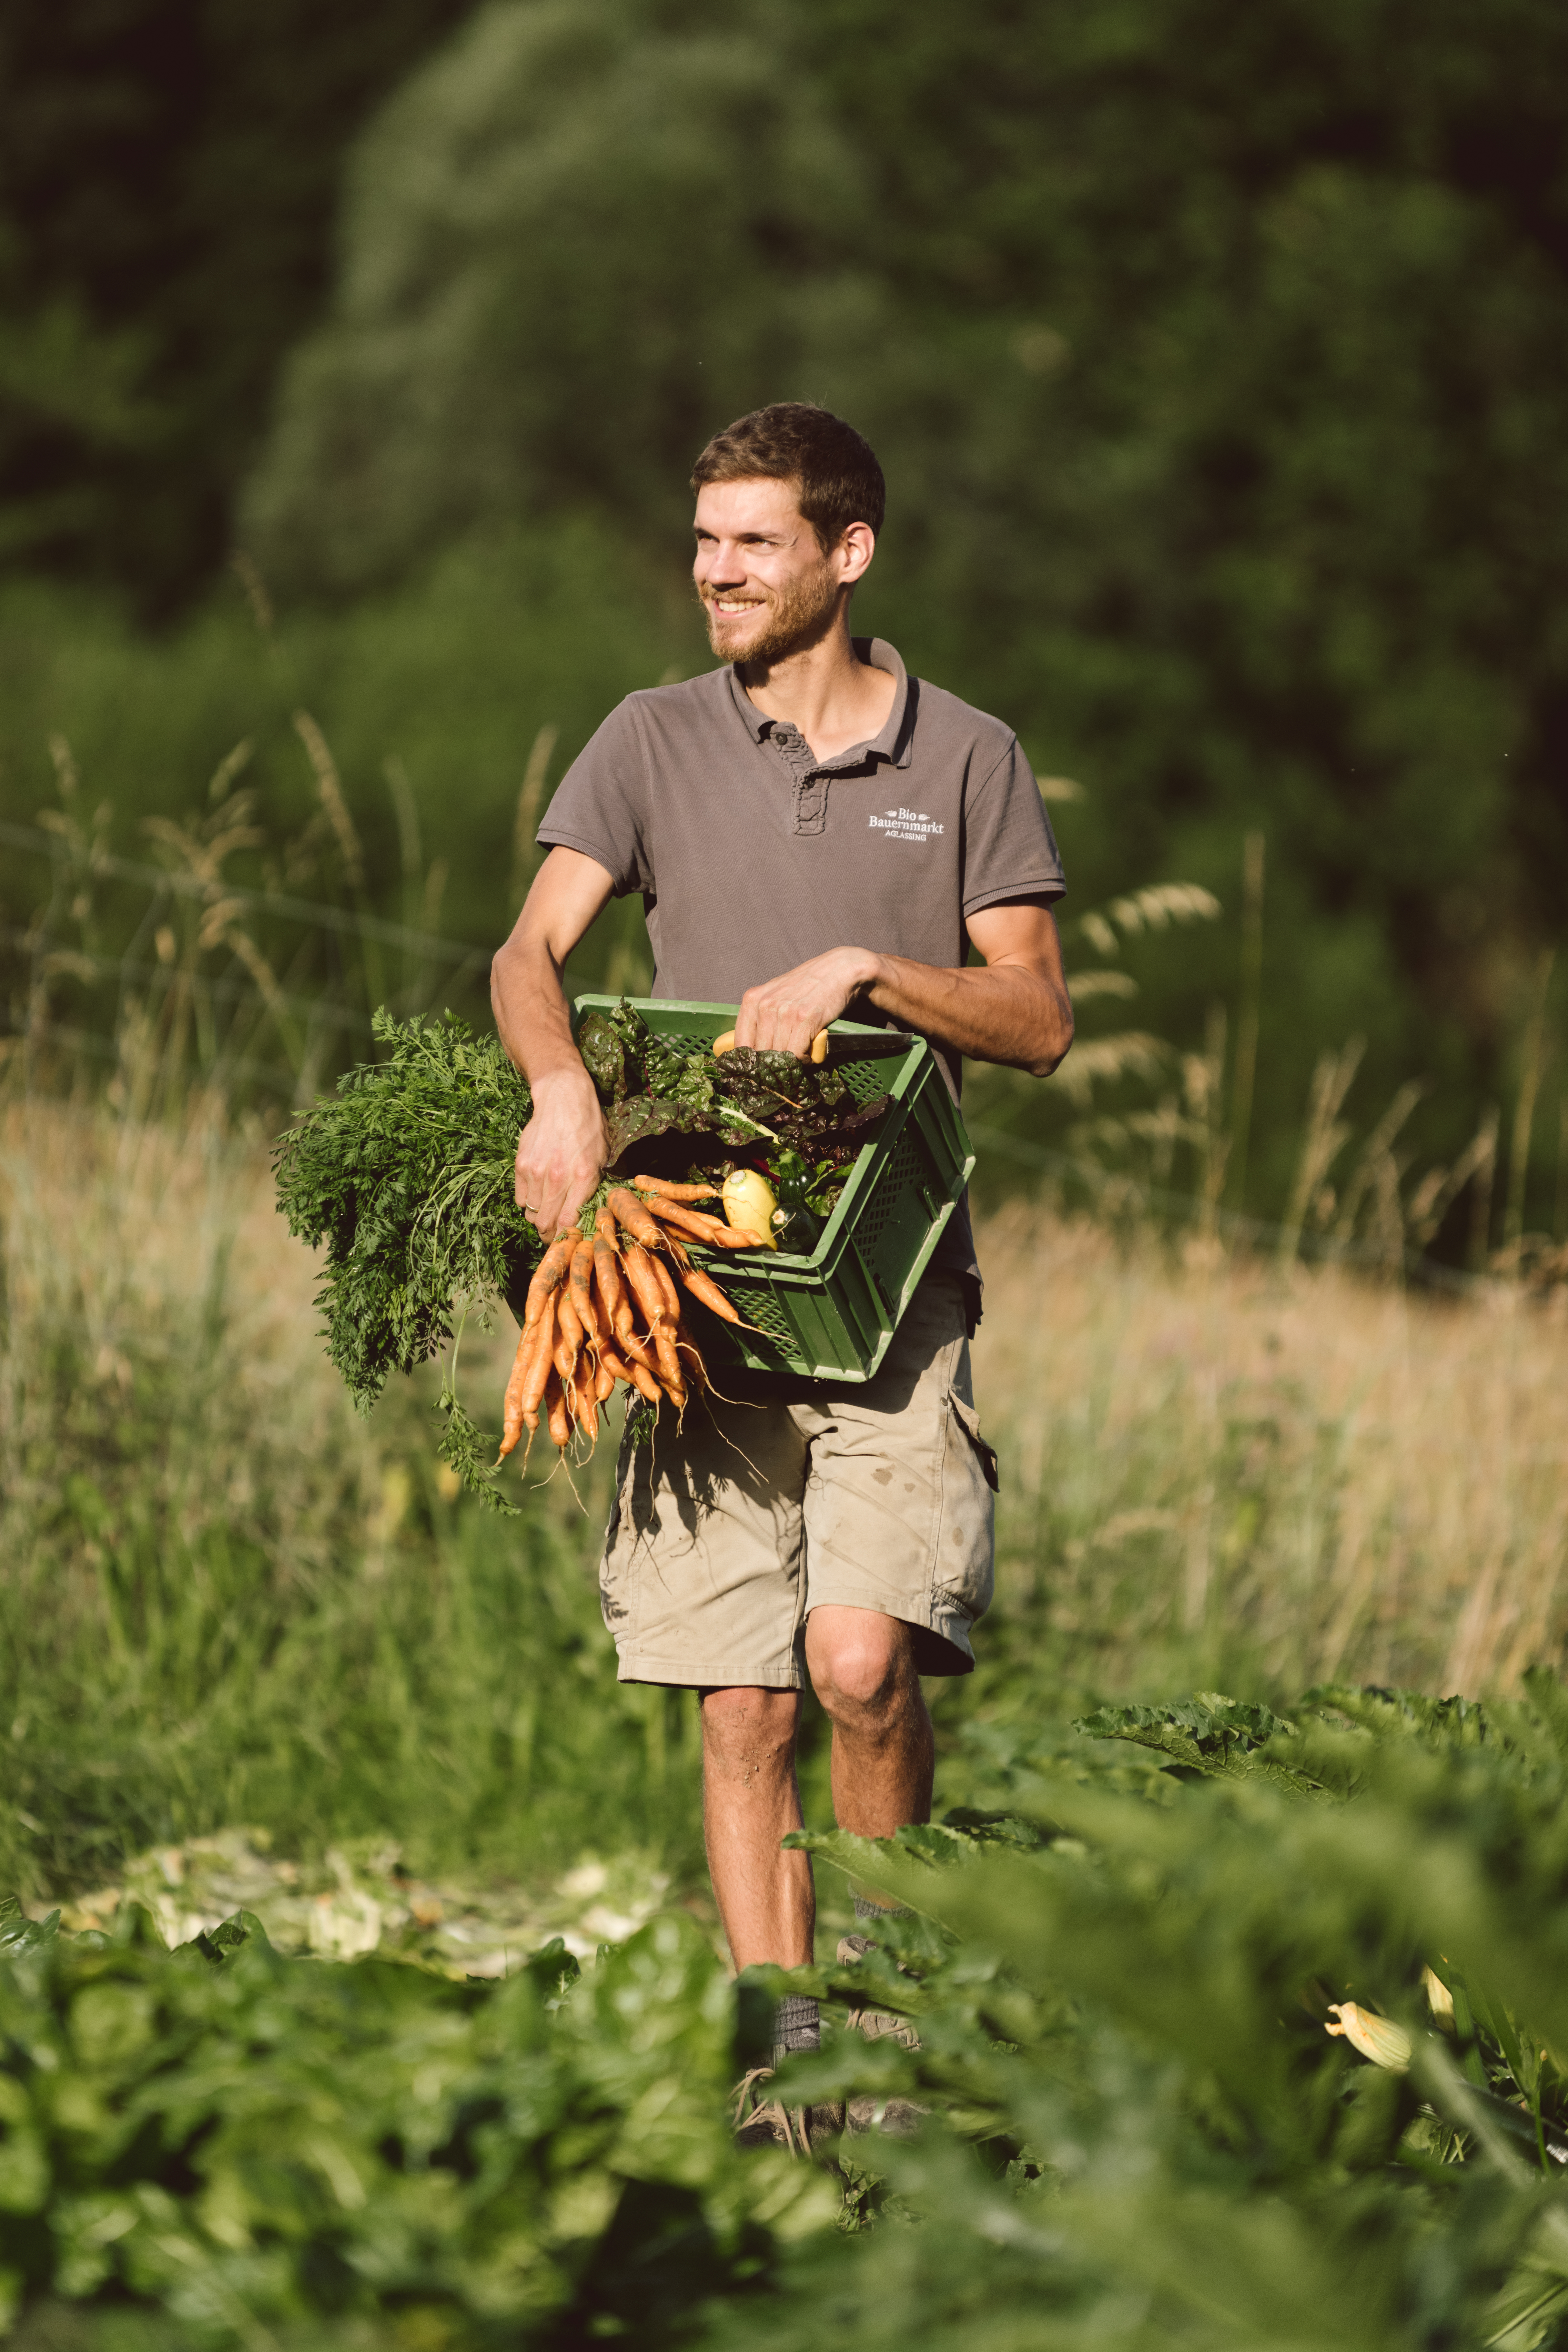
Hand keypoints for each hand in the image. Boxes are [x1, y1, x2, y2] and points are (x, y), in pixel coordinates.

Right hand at [513, 1067, 607, 1239]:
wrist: (563, 1098)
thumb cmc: (589, 1127)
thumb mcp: (602, 1157)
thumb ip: (594, 1186)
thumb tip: (587, 1214)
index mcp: (583, 1177)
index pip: (568, 1223)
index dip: (566, 1237)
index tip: (567, 1240)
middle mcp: (558, 1178)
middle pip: (546, 1223)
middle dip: (550, 1234)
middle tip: (554, 1234)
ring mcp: (536, 1172)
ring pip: (531, 1214)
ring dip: (538, 1218)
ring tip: (546, 1213)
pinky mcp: (521, 1165)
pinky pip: (520, 1199)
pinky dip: (527, 1203)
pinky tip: (537, 1195)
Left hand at [733, 947, 883, 1055]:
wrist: (838, 970)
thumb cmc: (807, 985)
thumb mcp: (775, 995)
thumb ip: (761, 1018)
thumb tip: (752, 1050)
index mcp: (752, 999)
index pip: (740, 1043)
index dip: (750, 1062)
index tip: (760, 1069)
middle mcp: (765, 1005)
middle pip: (760, 1052)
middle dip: (773, 1064)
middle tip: (785, 1065)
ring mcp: (784, 1012)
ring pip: (779, 1055)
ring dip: (791, 1062)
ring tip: (801, 1054)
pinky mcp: (804, 1020)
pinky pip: (796, 1054)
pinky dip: (803, 1059)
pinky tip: (809, 1053)